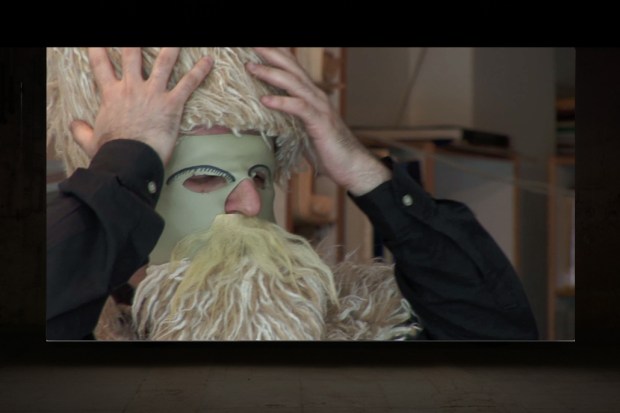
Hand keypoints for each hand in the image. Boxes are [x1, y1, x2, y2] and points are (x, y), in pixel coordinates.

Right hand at [70, 48, 212, 164]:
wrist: (130, 160)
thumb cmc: (111, 152)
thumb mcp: (91, 140)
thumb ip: (82, 130)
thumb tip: (74, 125)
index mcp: (111, 95)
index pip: (101, 65)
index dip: (98, 49)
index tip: (98, 41)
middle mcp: (132, 88)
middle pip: (132, 55)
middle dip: (134, 42)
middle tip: (136, 36)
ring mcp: (153, 93)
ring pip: (164, 63)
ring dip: (171, 49)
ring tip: (177, 41)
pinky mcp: (172, 104)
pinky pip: (188, 84)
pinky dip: (200, 72)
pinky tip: (209, 61)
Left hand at [246, 47, 390, 195]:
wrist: (352, 166)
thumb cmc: (328, 151)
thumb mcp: (303, 131)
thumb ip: (289, 120)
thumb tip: (267, 121)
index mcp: (311, 96)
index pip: (292, 69)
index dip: (276, 56)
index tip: (258, 47)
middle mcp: (316, 96)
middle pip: (292, 68)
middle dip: (271, 54)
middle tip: (252, 44)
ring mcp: (319, 108)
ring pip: (293, 83)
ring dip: (271, 73)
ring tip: (251, 67)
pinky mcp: (320, 123)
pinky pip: (299, 108)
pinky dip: (282, 102)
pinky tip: (265, 100)